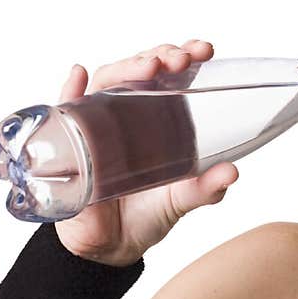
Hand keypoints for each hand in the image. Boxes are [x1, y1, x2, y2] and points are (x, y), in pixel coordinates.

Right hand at [54, 40, 238, 265]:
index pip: (169, 75)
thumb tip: (232, 173)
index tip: (204, 51)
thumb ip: (206, 188)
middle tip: (179, 59)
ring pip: (107, 82)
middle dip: (160, 56)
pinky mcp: (71, 142)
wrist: (113, 247)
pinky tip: (79, 76)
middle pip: (139, 70)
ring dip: (126, 66)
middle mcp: (127, 113)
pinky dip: (70, 90)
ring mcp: (97, 123)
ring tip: (148, 65)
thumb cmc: (147, 215)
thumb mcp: (181, 200)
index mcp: (158, 117)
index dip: (184, 56)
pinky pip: (66, 110)